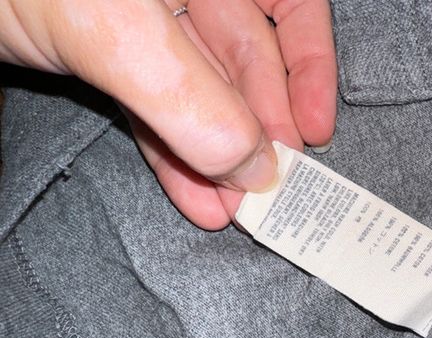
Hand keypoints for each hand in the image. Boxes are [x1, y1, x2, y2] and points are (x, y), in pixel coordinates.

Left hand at [0, 0, 336, 228]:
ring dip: (219, 158)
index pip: (284, 3)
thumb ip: (186, 92)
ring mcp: (141, 24)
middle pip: (245, 61)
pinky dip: (175, 155)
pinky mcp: (105, 58)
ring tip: (237, 211)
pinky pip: (155, 111)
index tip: (316, 132)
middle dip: (260, 132)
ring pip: (200, 96)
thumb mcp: (109, 22)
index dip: (309, 67)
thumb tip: (251, 161)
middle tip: (276, 191)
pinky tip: (195, 195)